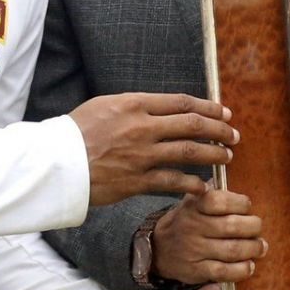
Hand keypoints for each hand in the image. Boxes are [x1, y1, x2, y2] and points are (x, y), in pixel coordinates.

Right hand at [70, 93, 237, 206]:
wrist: (56, 163)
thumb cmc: (76, 132)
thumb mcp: (104, 106)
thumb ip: (135, 106)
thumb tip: (162, 108)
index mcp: (135, 104)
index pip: (182, 103)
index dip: (208, 107)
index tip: (224, 112)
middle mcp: (142, 127)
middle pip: (193, 125)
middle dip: (219, 129)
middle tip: (234, 134)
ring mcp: (142, 155)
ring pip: (189, 153)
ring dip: (213, 154)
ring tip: (226, 157)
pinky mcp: (137, 181)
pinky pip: (173, 182)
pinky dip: (192, 184)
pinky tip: (203, 186)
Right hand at [153, 190, 267, 284]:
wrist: (160, 249)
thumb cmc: (187, 221)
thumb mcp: (193, 201)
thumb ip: (214, 192)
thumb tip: (237, 185)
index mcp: (193, 206)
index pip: (219, 201)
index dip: (239, 202)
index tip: (247, 206)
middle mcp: (192, 227)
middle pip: (231, 226)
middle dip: (252, 227)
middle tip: (257, 227)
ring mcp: (194, 250)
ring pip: (231, 250)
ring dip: (252, 248)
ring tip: (260, 247)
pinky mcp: (196, 271)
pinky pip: (223, 272)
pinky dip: (242, 270)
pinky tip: (249, 266)